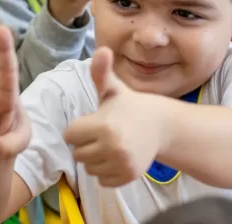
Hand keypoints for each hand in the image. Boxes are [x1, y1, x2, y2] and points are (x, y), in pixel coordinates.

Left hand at [63, 48, 163, 186]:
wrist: (161, 126)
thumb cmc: (130, 107)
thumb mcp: (114, 90)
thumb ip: (101, 73)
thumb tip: (102, 49)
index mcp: (103, 125)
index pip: (70, 135)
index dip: (79, 127)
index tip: (94, 122)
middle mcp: (112, 146)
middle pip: (77, 153)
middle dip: (86, 144)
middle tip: (103, 134)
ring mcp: (121, 163)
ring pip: (88, 168)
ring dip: (95, 159)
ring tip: (111, 145)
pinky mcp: (128, 176)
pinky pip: (102, 181)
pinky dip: (107, 172)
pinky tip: (117, 158)